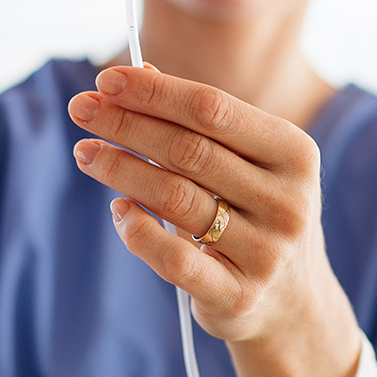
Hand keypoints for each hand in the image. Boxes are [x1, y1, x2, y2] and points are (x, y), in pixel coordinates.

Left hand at [68, 66, 362, 376]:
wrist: (293, 303)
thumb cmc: (257, 214)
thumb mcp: (245, 162)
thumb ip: (197, 121)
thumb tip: (138, 73)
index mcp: (294, 154)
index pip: (214, 109)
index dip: (155, 92)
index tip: (106, 80)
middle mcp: (287, 201)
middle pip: (189, 150)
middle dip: (127, 125)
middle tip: (81, 109)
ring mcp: (266, 252)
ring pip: (176, 199)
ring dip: (121, 170)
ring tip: (86, 152)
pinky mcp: (238, 296)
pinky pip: (174, 259)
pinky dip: (138, 230)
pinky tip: (118, 209)